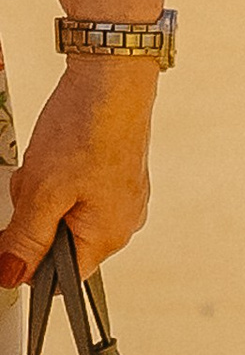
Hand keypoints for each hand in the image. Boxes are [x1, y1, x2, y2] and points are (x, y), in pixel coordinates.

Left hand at [0, 61, 155, 287]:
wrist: (115, 77)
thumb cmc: (90, 128)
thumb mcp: (43, 190)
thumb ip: (27, 239)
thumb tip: (12, 274)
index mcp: (110, 235)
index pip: (62, 277)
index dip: (29, 259)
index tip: (15, 231)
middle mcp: (124, 222)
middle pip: (61, 242)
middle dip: (36, 217)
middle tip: (35, 182)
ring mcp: (124, 198)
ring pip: (66, 213)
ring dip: (47, 193)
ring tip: (49, 161)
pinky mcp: (119, 176)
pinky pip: (79, 191)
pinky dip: (61, 177)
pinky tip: (60, 153)